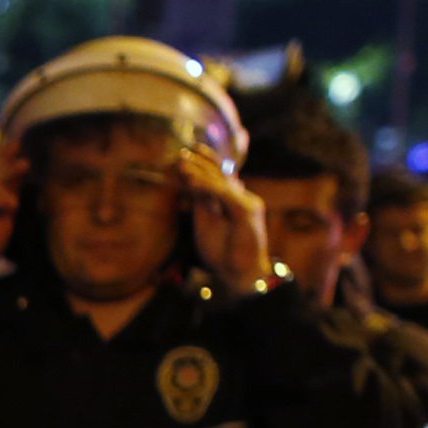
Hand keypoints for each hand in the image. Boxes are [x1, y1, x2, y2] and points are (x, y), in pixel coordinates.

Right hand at [0, 143, 25, 285]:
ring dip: (5, 178)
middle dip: (5, 157)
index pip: (0, 176)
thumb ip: (10, 204)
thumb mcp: (4, 223)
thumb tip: (20, 183)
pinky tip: (6, 205)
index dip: (10, 161)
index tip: (23, 148)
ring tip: (19, 187)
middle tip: (18, 143)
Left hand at [181, 146, 269, 294]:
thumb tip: (189, 189)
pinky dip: (206, 187)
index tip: (189, 152)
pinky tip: (190, 182)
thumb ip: (202, 205)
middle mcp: (243, 198)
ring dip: (199, 172)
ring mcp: (246, 203)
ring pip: (220, 181)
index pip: (221, 176)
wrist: (242, 275)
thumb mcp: (207, 224)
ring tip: (181, 164)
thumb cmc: (225, 253)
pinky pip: (223, 194)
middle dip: (200, 163)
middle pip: (220, 174)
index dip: (206, 162)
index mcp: (234, 201)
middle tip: (181, 153)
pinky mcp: (246, 212)